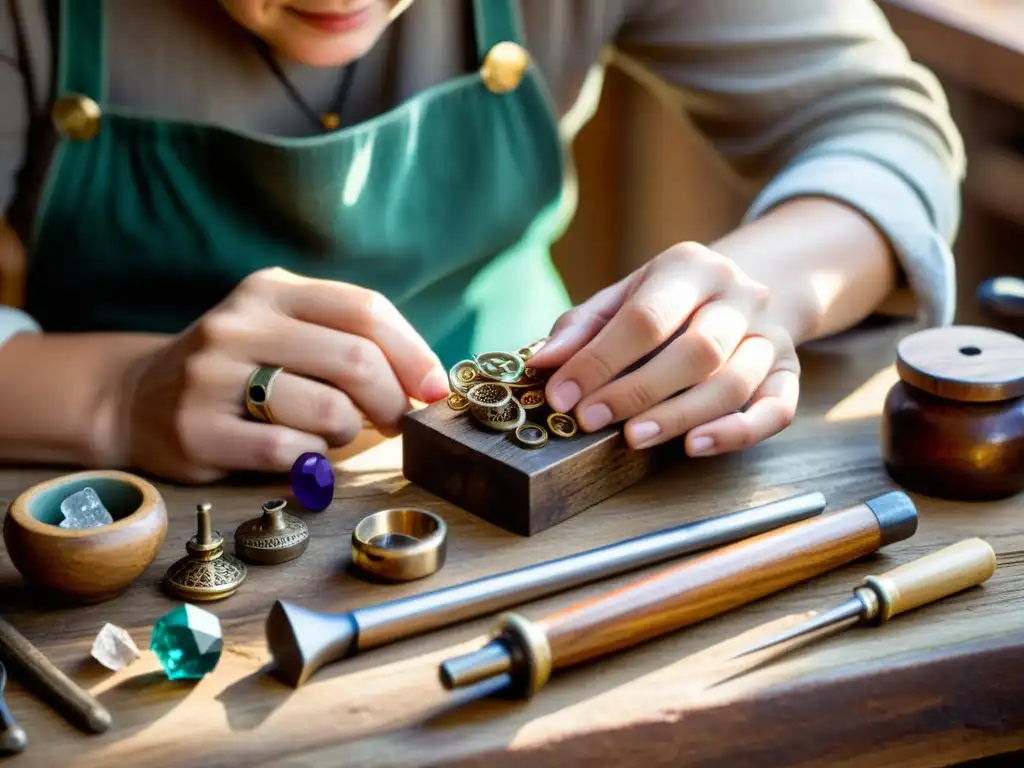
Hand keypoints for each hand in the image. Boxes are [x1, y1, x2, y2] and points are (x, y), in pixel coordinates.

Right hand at [107, 267, 448, 482]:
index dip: (414, 352)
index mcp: (271, 291)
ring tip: (331, 433)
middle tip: (394, 422)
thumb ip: (350, 342)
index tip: (434, 388)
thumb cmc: (241, 369)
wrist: (138, 397)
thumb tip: (429, 383)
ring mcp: (212, 376)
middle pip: (356, 361)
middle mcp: (240, 324)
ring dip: (349, 433)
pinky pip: (289, 451)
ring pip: (328, 410)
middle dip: (393, 401)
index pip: (365, 310)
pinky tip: (301, 454)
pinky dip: (313, 461)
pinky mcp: (196, 430)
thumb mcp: (286, 331)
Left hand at [527, 243, 800, 456]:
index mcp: (689, 267)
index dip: (600, 361)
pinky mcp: (788, 372)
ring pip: (734, 383)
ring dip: (680, 416)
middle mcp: (738, 296)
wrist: (747, 285)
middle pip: (697, 350)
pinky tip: (695, 446)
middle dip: (638, 391)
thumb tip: (541, 364)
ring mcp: (768, 335)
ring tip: (634, 439)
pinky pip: (776, 409)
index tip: (562, 396)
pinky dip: (737, 432)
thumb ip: (582, 329)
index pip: (645, 317)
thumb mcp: (623, 297)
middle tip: (591, 421)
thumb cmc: (668, 300)